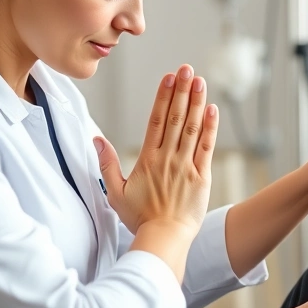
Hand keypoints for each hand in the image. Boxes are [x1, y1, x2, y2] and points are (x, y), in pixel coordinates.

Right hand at [94, 65, 217, 237]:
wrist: (163, 239)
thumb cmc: (139, 218)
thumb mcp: (115, 192)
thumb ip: (106, 164)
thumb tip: (96, 140)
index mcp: (147, 159)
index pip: (156, 120)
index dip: (163, 96)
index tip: (168, 77)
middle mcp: (167, 158)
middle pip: (176, 118)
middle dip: (182, 91)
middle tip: (186, 68)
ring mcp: (186, 166)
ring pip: (193, 128)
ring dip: (197, 102)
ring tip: (200, 80)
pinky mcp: (201, 177)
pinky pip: (207, 147)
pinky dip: (211, 127)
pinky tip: (212, 108)